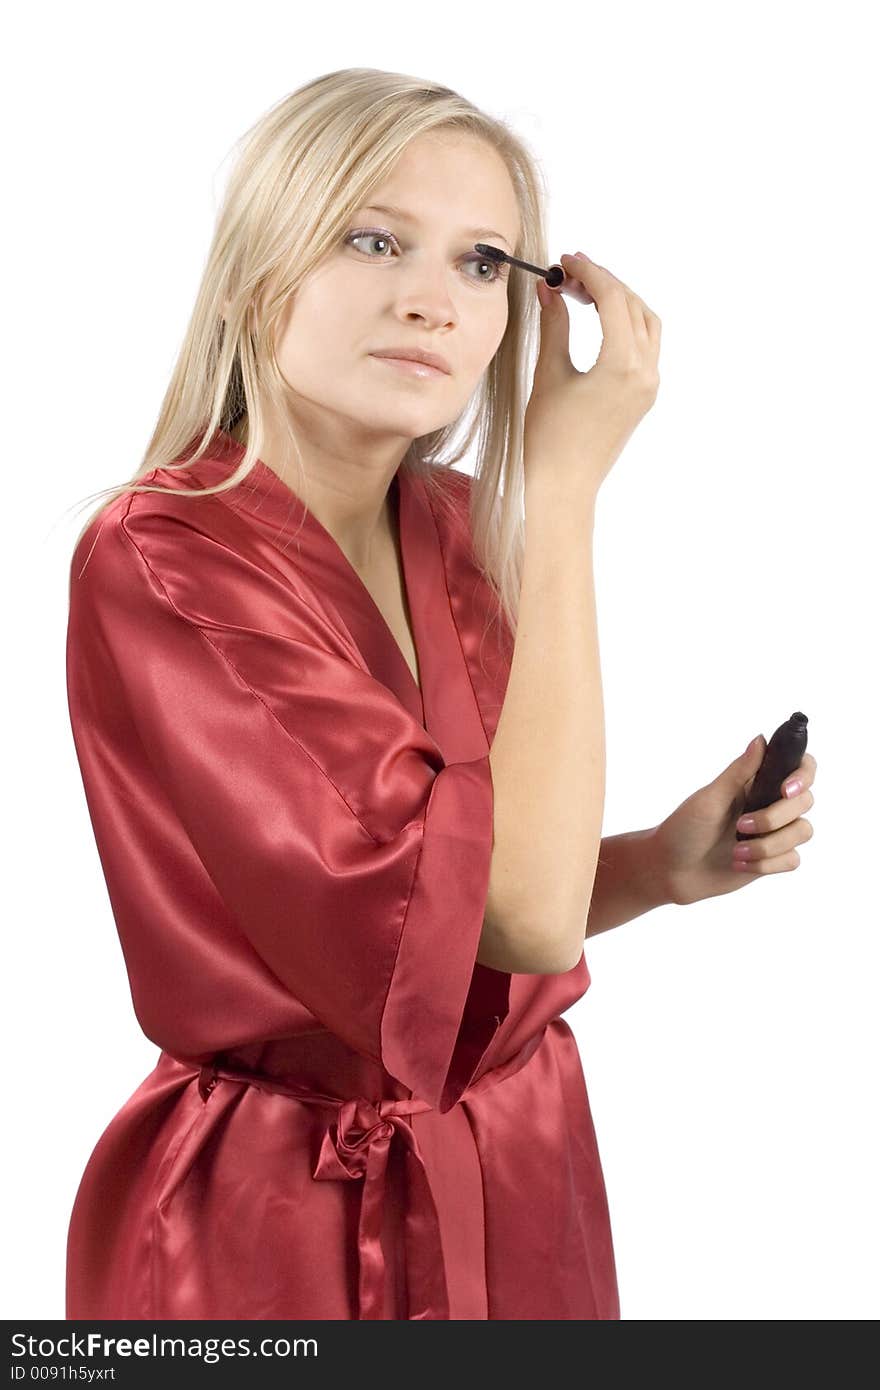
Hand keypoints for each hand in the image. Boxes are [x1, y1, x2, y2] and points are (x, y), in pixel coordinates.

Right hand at [523, 251, 660, 495]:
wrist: (562, 487)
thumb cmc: (548, 438)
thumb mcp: (549, 374)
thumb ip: (555, 325)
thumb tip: (551, 289)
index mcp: (623, 366)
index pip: (613, 299)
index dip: (589, 273)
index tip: (565, 261)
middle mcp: (646, 373)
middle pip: (633, 306)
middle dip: (604, 283)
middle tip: (569, 273)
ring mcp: (649, 386)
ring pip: (646, 324)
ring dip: (620, 301)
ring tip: (584, 293)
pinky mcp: (644, 397)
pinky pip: (645, 347)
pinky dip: (626, 325)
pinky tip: (599, 321)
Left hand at [651, 737, 816, 907]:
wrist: (670, 872)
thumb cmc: (683, 829)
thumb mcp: (709, 799)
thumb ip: (738, 772)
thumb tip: (761, 738)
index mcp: (755, 783)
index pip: (799, 767)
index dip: (803, 775)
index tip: (785, 790)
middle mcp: (769, 803)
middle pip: (805, 801)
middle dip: (775, 817)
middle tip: (741, 825)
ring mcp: (773, 832)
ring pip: (802, 832)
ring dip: (768, 846)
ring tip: (736, 851)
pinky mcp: (772, 859)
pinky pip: (792, 860)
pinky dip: (767, 864)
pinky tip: (740, 864)